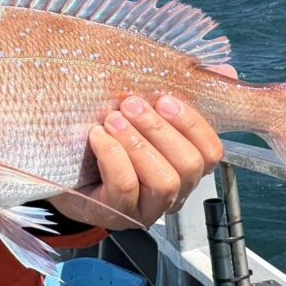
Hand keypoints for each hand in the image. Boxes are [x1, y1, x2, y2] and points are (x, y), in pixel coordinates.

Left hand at [51, 94, 224, 228]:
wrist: (60, 166)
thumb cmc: (108, 139)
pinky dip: (113, 157)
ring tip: (112, 119)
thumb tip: (225, 71)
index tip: (166, 99)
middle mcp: (173, 193)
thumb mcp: (143, 112)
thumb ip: (181, 94)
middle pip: (189, 166)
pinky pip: (125, 188)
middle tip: (131, 103)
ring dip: (138, 143)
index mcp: (185, 166)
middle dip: (160, 130)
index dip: (193, 124)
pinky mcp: (116, 214)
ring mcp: (146, 208)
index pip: (211, 151)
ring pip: (163, 182)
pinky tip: (97, 137)